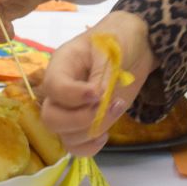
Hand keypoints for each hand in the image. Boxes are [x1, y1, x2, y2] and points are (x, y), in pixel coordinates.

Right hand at [40, 12, 156, 156]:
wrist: (135, 46)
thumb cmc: (119, 38)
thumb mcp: (111, 48)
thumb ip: (101, 73)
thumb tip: (97, 98)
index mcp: (61, 64)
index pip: (53, 87)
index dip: (73, 96)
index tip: (99, 93)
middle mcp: (60, 90)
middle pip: (50, 118)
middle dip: (80, 119)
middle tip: (105, 105)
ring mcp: (71, 109)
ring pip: (65, 136)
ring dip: (92, 130)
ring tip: (117, 107)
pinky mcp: (85, 122)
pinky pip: (75, 146)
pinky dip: (89, 147)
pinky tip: (105, 134)